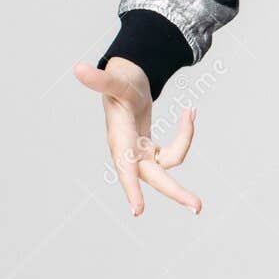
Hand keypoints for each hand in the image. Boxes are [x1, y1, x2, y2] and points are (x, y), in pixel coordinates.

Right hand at [72, 57, 201, 214]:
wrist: (125, 83)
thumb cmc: (119, 82)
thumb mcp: (115, 80)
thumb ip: (100, 79)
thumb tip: (78, 68)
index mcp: (120, 139)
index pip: (125, 166)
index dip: (130, 188)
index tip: (138, 211)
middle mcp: (129, 152)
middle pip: (155, 177)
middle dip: (176, 192)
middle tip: (199, 208)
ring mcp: (140, 154)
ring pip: (169, 161)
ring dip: (185, 139)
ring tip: (190, 112)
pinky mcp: (150, 151)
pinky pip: (173, 151)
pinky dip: (184, 135)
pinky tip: (189, 113)